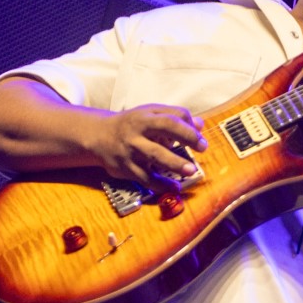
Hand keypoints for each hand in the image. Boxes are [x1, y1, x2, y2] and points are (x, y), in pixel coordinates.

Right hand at [85, 104, 206, 191]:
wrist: (100, 136)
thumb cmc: (132, 124)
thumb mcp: (150, 114)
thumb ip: (175, 117)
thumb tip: (200, 124)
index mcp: (145, 117)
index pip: (170, 118)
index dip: (188, 128)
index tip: (201, 139)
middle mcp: (137, 133)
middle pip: (163, 133)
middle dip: (185, 139)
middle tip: (202, 148)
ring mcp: (131, 151)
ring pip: (154, 158)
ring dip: (174, 164)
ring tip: (190, 171)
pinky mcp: (126, 168)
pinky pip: (146, 179)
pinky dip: (161, 185)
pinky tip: (174, 188)